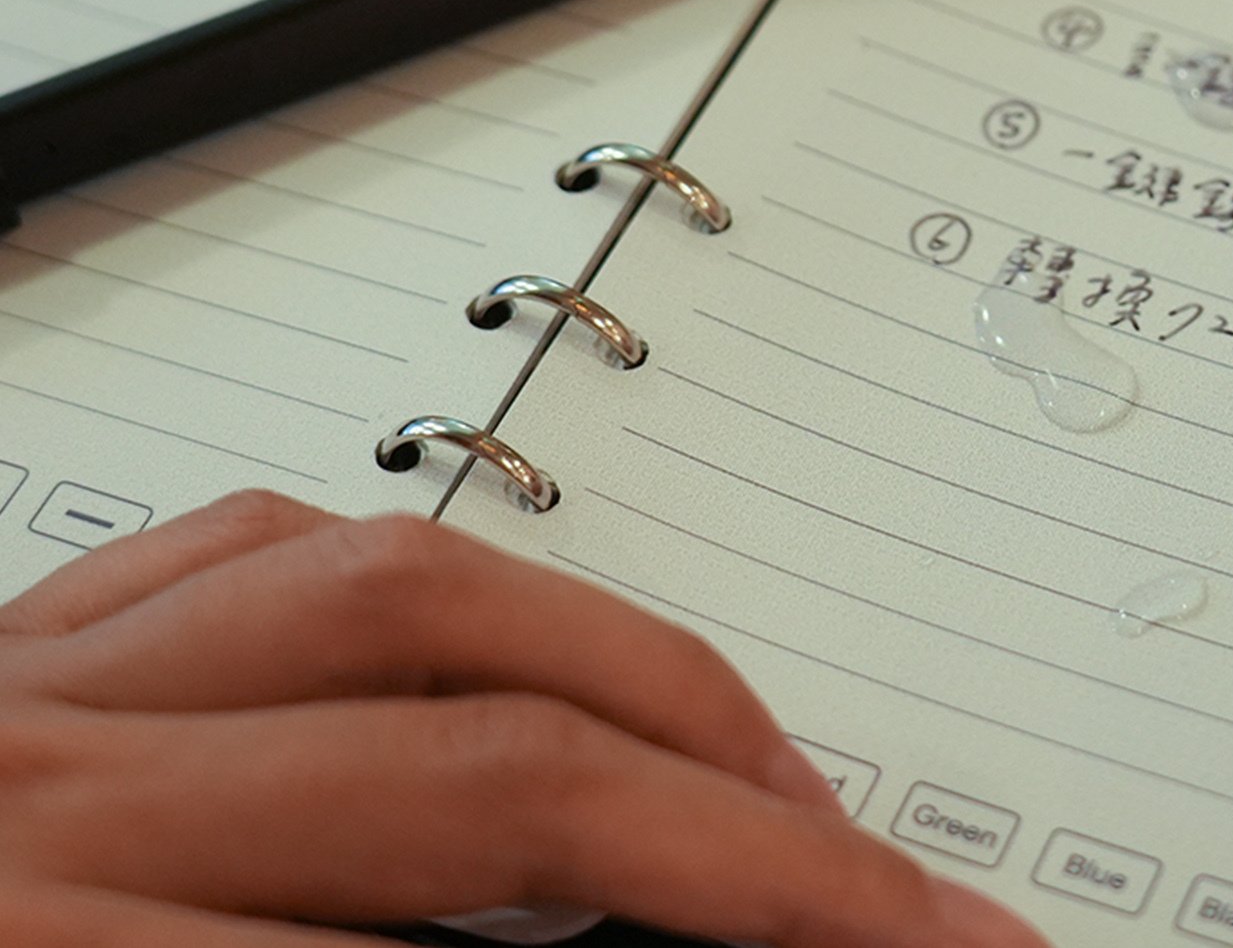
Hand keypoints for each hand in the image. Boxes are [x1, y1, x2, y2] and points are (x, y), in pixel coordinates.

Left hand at [0, 493, 1045, 947]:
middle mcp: (42, 812)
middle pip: (496, 775)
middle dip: (756, 844)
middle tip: (915, 910)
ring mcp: (20, 700)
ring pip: (409, 601)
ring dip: (635, 682)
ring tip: (770, 776)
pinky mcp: (1, 649)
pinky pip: (248, 548)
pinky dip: (426, 585)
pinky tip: (517, 642)